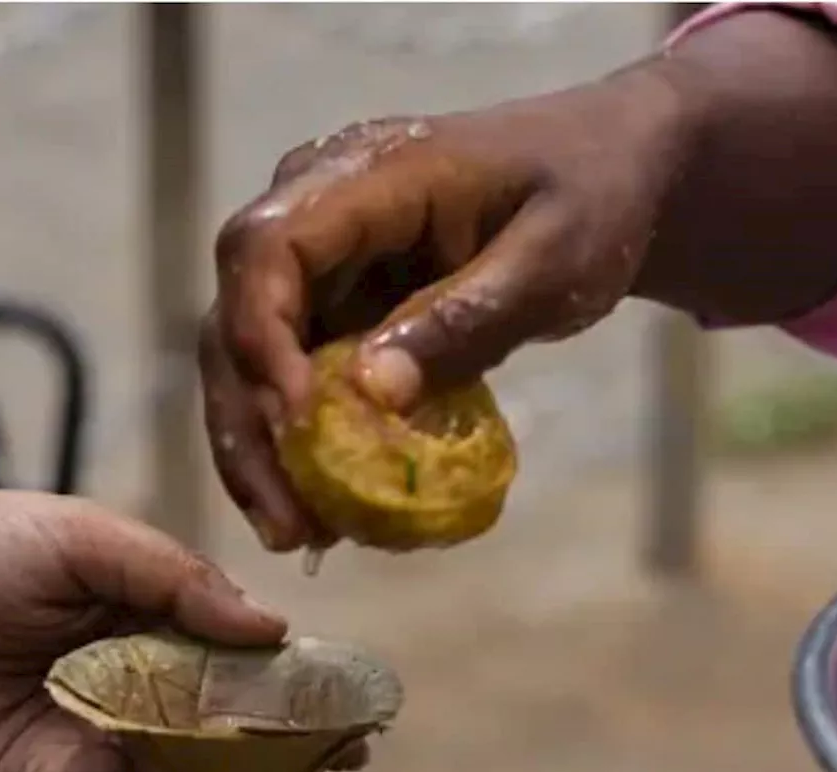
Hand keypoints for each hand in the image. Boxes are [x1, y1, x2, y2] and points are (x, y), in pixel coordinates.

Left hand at [0, 490, 360, 771]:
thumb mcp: (74, 535)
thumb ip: (169, 575)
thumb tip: (266, 622)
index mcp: (135, 600)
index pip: (231, 641)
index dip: (289, 672)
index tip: (347, 701)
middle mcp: (124, 667)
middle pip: (220, 713)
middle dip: (284, 745)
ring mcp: (90, 726)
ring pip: (185, 764)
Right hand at [201, 59, 699, 551]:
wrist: (603, 173)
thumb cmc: (587, 199)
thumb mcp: (553, 260)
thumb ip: (466, 321)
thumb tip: (370, 394)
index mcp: (364, 174)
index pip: (267, 247)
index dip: (263, 335)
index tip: (298, 422)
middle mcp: (312, 212)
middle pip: (233, 315)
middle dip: (246, 422)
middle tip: (285, 521)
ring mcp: (315, 263)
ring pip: (245, 357)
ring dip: (258, 448)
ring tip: (294, 533)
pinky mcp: (327, 306)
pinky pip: (287, 378)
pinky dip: (295, 445)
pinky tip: (319, 511)